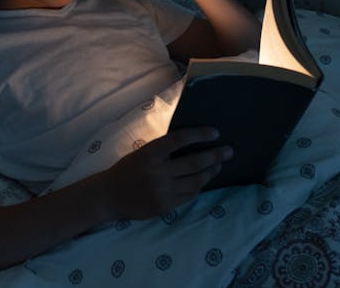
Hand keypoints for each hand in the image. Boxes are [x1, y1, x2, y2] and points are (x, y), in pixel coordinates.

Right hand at [101, 127, 233, 219]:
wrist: (109, 196)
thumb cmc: (127, 169)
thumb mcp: (142, 153)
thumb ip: (164, 150)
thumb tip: (193, 142)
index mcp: (150, 153)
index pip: (180, 139)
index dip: (200, 134)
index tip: (216, 132)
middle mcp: (157, 172)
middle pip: (195, 162)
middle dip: (216, 155)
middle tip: (229, 151)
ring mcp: (162, 191)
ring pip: (196, 181)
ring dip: (211, 171)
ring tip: (219, 165)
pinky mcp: (165, 206)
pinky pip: (189, 195)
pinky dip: (199, 186)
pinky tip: (203, 179)